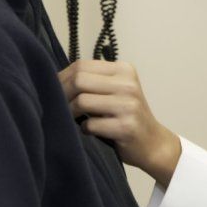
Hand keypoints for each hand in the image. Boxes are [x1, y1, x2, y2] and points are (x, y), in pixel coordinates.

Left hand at [58, 60, 180, 187]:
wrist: (152, 142)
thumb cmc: (127, 115)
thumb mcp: (116, 90)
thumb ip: (94, 81)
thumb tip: (54, 79)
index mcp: (124, 69)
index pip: (82, 65)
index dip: (62, 77)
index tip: (54, 90)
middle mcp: (128, 84)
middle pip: (79, 80)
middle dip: (62, 94)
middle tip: (58, 107)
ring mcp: (129, 105)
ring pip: (82, 101)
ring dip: (70, 113)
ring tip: (73, 119)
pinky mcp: (126, 126)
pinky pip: (90, 125)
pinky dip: (85, 130)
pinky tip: (90, 131)